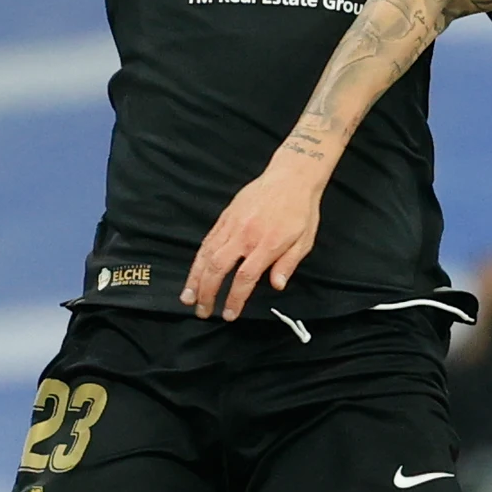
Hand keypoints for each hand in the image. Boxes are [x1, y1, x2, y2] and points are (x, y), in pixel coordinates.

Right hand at [180, 157, 326, 320]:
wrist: (291, 177)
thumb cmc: (300, 210)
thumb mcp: (304, 241)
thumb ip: (288, 264)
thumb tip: (277, 285)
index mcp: (267, 244)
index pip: (245, 278)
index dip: (234, 299)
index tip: (228, 314)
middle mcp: (245, 235)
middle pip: (218, 268)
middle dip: (206, 293)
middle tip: (201, 311)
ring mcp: (232, 225)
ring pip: (207, 254)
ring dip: (195, 278)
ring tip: (187, 297)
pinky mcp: (226, 217)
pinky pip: (207, 241)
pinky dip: (198, 259)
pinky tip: (194, 272)